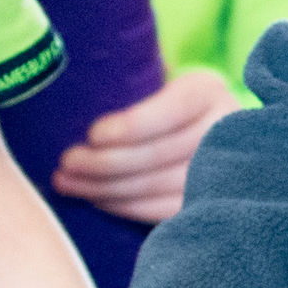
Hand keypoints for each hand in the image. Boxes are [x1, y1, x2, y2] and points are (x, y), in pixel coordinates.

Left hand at [51, 66, 234, 223]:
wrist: (201, 129)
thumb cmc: (160, 98)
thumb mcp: (156, 76)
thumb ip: (131, 76)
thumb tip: (85, 76)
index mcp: (207, 91)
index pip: (173, 109)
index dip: (133, 125)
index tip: (93, 134)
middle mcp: (221, 129)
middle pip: (160, 153)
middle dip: (106, 162)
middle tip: (66, 162)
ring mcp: (219, 169)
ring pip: (157, 186)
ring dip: (106, 188)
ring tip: (68, 183)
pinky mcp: (205, 200)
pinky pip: (161, 211)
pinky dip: (124, 207)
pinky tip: (96, 199)